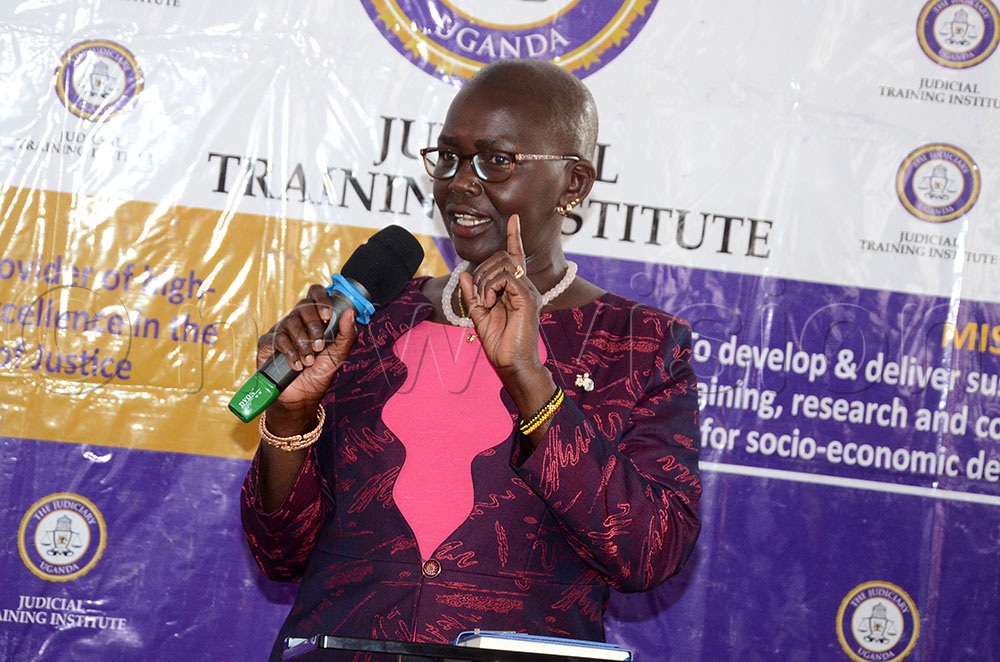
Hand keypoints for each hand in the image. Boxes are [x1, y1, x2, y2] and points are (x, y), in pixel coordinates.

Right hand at [256, 284, 356, 434]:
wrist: (301, 396)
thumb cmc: (320, 373)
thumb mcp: (339, 354)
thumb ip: (347, 334)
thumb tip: (350, 311)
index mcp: (315, 318)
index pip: (315, 293)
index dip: (321, 299)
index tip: (328, 316)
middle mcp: (298, 320)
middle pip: (303, 306)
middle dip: (314, 327)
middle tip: (319, 346)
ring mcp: (282, 329)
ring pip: (291, 322)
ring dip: (303, 344)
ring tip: (309, 361)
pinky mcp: (268, 342)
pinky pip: (278, 338)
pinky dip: (290, 352)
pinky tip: (296, 365)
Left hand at [458, 214, 544, 377]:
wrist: (512, 365)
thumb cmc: (500, 344)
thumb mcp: (480, 316)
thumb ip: (474, 295)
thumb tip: (465, 274)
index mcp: (516, 290)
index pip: (516, 257)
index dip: (514, 236)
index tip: (514, 218)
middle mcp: (525, 287)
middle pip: (502, 257)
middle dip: (482, 271)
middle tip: (479, 297)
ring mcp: (528, 292)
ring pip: (503, 264)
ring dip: (484, 281)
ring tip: (485, 303)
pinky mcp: (528, 298)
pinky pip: (506, 277)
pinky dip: (490, 287)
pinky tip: (490, 304)